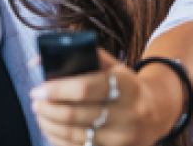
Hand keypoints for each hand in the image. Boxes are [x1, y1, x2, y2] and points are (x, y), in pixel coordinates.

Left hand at [30, 50, 176, 145]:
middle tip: (36, 102)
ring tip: (40, 114)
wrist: (156, 113)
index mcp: (124, 86)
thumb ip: (79, 56)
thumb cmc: (124, 85)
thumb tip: (37, 61)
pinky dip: (59, 140)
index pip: (85, 88)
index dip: (57, 90)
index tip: (38, 89)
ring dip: (49, 124)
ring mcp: (121, 138)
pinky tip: (51, 130)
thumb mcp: (111, 65)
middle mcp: (126, 114)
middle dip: (48, 108)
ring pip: (74, 135)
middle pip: (74, 115)